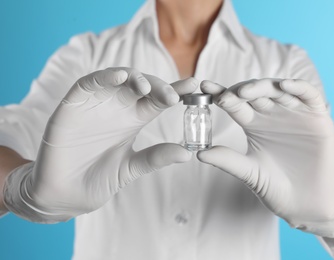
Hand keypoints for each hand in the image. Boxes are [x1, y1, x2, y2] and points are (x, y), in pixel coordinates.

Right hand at [3, 68, 196, 222]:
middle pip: (141, 86)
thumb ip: (154, 158)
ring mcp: (97, 103)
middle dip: (158, 86)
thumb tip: (187, 153)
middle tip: (172, 96)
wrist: (65, 193)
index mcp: (134, 119)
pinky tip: (119, 77)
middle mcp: (118, 107)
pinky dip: (104, 77)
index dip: (175, 91)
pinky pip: (90, 83)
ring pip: (118, 78)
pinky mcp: (75, 103)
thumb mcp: (131, 168)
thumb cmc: (98, 180)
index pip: (157, 100)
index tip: (193, 87)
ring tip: (145, 87)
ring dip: (133, 78)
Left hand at [198, 79, 333, 236]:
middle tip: (225, 96)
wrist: (305, 204)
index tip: (204, 88)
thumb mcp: (249, 172)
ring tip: (245, 91)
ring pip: (278, 90)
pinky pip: (309, 95)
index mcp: (253, 123)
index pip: (235, 104)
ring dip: (262, 87)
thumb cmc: (275, 187)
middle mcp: (272, 114)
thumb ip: (227, 160)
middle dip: (239, 91)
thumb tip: (198, 153)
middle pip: (255, 93)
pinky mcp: (317, 117)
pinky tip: (284, 86)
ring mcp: (294, 113)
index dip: (220, 94)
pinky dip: (298, 87)